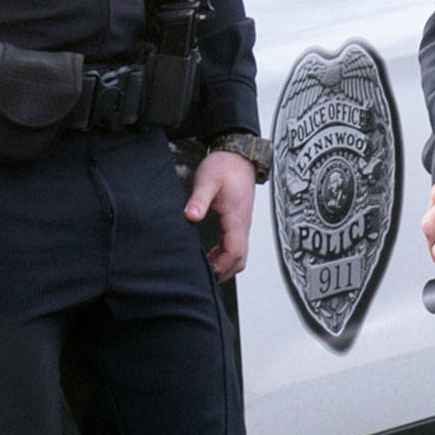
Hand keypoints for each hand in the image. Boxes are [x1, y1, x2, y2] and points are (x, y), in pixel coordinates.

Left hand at [186, 147, 256, 279]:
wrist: (238, 156)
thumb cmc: (225, 166)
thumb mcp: (208, 180)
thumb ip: (199, 199)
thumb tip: (191, 217)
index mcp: (236, 218)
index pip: (234, 251)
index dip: (222, 265)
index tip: (207, 272)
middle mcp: (243, 224)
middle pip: (240, 258)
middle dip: (224, 271)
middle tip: (204, 277)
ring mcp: (242, 224)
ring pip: (239, 254)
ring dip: (224, 264)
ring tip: (204, 268)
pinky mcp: (238, 222)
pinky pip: (235, 246)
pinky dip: (224, 255)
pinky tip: (210, 255)